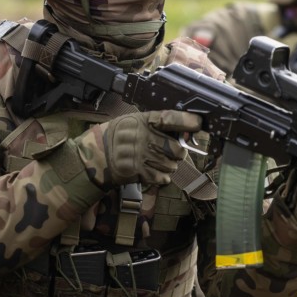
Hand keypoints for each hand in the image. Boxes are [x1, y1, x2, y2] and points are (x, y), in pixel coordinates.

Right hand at [82, 110, 201, 187]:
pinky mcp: (138, 171)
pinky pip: (162, 177)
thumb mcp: (136, 123)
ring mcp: (141, 155)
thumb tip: (184, 132)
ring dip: (169, 166)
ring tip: (157, 161)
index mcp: (144, 121)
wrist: (97, 155)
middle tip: (173, 152)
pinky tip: (152, 171)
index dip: (187, 121)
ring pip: (171, 165)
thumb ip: (157, 126)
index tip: (198, 124)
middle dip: (178, 153)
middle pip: (176, 149)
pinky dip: (161, 177)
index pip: (170, 118)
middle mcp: (144, 137)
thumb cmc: (120, 137)